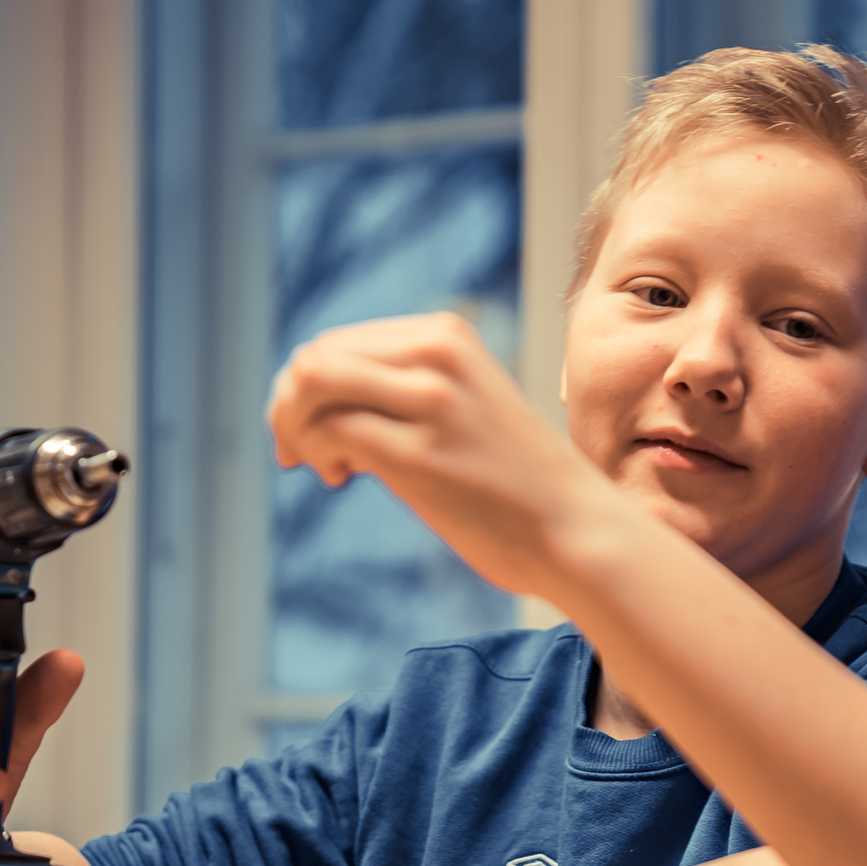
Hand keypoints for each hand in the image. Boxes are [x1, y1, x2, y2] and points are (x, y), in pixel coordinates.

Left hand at [267, 312, 623, 598]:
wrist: (577, 530)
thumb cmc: (518, 483)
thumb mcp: (467, 406)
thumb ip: (409, 391)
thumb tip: (322, 403)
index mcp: (447, 336)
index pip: (339, 342)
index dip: (308, 387)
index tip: (315, 432)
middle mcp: (436, 353)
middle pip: (315, 358)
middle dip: (290, 407)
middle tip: (301, 455)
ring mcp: (429, 400)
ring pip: (311, 384)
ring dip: (296, 427)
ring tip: (326, 466)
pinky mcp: (419, 452)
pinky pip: (330, 430)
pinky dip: (316, 452)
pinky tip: (342, 476)